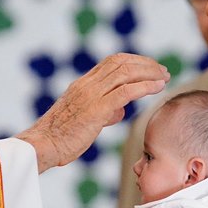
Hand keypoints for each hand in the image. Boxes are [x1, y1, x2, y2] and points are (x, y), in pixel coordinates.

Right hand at [17, 53, 167, 172]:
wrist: (42, 146)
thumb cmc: (61, 138)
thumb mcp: (83, 119)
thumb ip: (102, 111)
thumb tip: (119, 111)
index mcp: (82, 85)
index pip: (112, 62)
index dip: (135, 61)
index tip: (150, 69)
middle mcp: (87, 85)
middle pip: (121, 62)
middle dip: (146, 64)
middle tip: (163, 71)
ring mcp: (91, 95)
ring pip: (125, 73)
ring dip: (149, 73)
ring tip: (165, 78)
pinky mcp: (95, 110)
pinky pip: (125, 92)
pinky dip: (145, 87)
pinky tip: (158, 88)